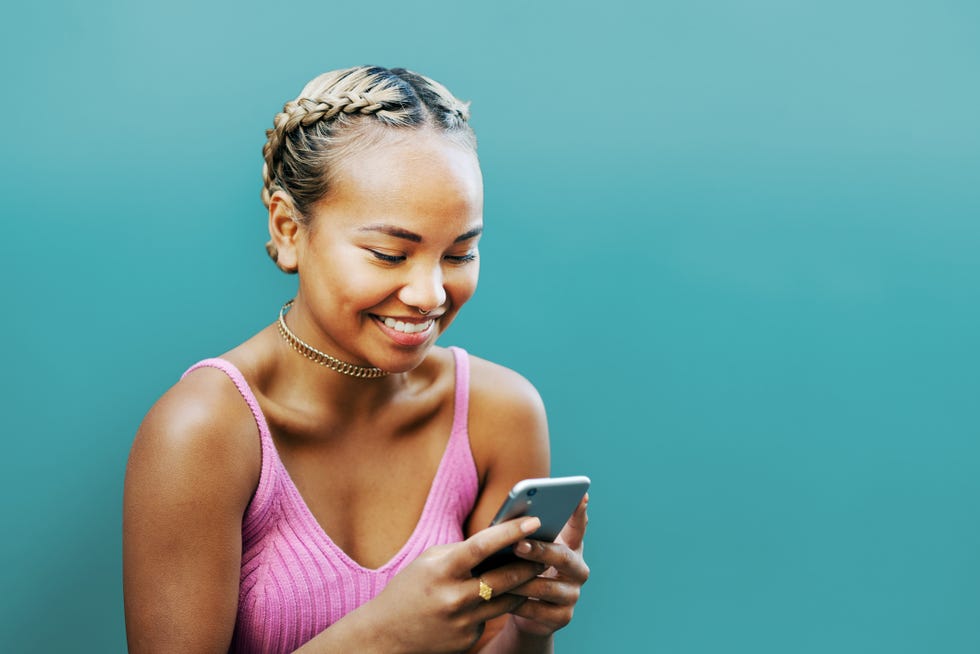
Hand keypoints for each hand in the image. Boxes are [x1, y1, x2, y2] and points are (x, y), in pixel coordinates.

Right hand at [368, 516, 545, 653]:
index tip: (534, 520)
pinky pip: (493, 618)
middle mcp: (454, 597)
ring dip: (524, 585)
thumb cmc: (409, 589)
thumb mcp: (429, 562)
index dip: (511, 532)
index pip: (482, 546)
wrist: (386, 636)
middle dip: (530, 562)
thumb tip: (499, 542)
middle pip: (505, 577)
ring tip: (535, 571)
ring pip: (508, 601)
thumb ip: (462, 552)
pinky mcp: (468, 640)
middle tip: (548, 550)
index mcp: (442, 570)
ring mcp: (463, 622)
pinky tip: (500, 598)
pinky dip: (498, 605)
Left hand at [506, 494, 589, 636]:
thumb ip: (524, 536)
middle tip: (517, 545)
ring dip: (521, 580)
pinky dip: (517, 603)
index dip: (580, 512)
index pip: (578, 526)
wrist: (525, 612)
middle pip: (564, 557)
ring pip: (547, 586)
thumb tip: (506, 522)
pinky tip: (500, 598)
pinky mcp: (562, 617)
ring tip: (498, 575)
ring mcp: (572, 594)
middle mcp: (578, 570)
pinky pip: (537, 609)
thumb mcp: (525, 551)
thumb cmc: (522, 569)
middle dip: (540, 550)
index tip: (581, 495)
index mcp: (571, 547)